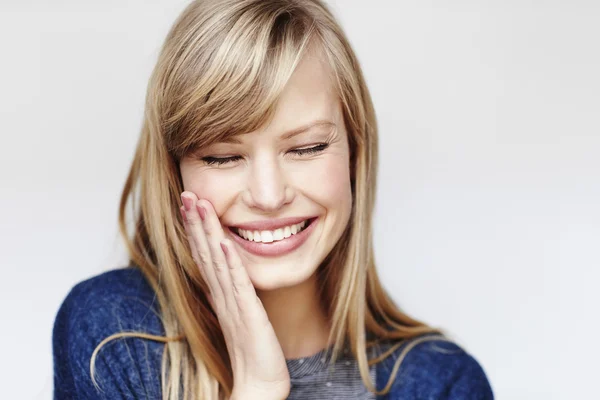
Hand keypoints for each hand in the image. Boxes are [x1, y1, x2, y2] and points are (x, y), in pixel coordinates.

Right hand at [179, 191, 290, 398]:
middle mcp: (222, 294)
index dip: (195, 228)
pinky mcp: (248, 314)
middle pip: (204, 251)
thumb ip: (229, 292)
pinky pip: (238, 284)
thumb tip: (223, 273)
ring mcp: (233, 303)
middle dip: (195, 221)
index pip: (204, 253)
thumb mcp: (238, 313)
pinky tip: (225, 242)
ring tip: (199, 205)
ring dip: (207, 232)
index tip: (189, 202)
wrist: (260, 381)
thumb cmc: (251, 349)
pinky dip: (231, 262)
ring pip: (217, 261)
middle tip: (186, 193)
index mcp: (221, 292)